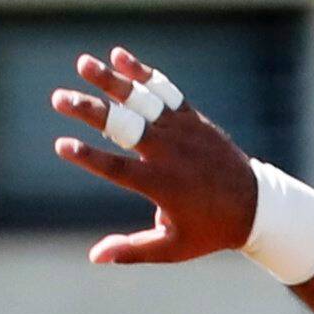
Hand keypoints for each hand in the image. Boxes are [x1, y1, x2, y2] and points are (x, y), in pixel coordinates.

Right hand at [49, 48, 258, 264]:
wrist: (255, 205)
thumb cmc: (208, 231)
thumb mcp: (172, 248)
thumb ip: (132, 250)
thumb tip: (94, 256)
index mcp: (160, 185)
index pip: (115, 168)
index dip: (87, 156)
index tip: (61, 145)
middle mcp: (169, 153)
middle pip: (123, 125)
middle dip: (89, 110)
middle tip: (58, 98)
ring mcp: (182, 131)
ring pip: (142, 100)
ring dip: (112, 80)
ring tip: (82, 63)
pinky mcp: (192, 118)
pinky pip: (165, 91)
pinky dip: (143, 74)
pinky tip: (118, 57)